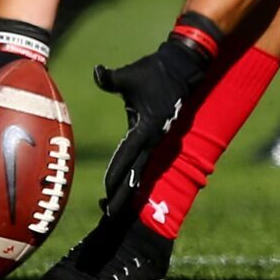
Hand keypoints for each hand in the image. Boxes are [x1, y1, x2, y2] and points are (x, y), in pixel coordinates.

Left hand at [92, 20, 218, 215]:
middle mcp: (154, 137)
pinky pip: (144, 161)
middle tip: (108, 213)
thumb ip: (111, 78)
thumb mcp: (130, 75)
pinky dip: (134, 175)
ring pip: (141, 169)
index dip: (115, 174)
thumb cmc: (154, 70)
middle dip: (122, 193)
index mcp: (147, 126)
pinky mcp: (157, 135)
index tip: (104, 192)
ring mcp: (158, 138)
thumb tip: (97, 71)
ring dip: (127, 188)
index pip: (127, 155)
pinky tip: (126, 186)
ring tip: (114, 207)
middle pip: (136, 171)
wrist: (182, 66)